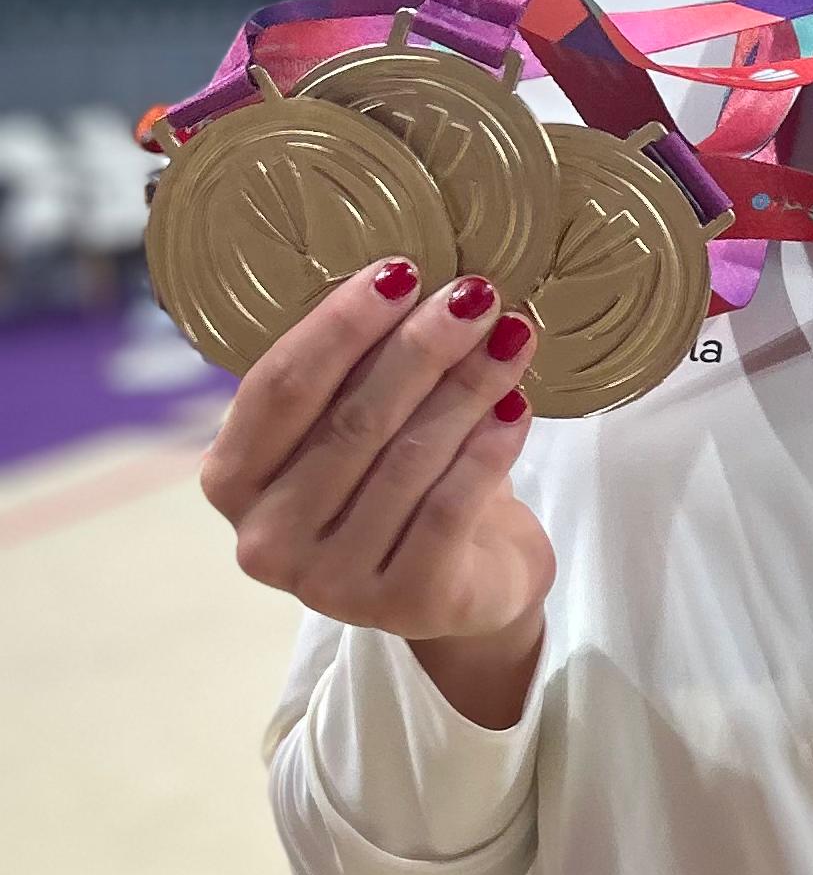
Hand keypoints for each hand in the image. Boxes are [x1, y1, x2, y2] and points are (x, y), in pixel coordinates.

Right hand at [201, 259, 552, 727]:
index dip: (339, 325)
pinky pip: (450, 507)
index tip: (399, 270)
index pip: (279, 388)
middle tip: (478, 292)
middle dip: (421, 347)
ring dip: (467, 387)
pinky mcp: (404, 604)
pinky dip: (488, 448)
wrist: (467, 587)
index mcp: (233, 480)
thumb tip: (410, 277)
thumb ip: (355, 372)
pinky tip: (518, 404)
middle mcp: (267, 539)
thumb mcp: (359, 428)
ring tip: (513, 334)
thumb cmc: (401, 487)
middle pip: (351, 419)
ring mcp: (332, 583)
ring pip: (408, 460)